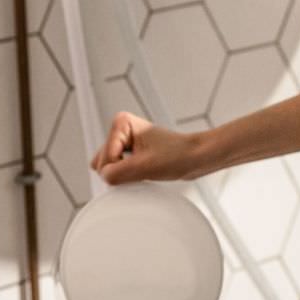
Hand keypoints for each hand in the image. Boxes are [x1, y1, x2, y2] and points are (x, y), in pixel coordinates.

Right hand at [92, 111, 206, 183]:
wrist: (196, 157)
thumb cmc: (176, 156)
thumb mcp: (143, 167)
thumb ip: (116, 173)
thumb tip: (104, 177)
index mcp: (121, 122)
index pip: (106, 158)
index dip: (123, 168)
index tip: (144, 164)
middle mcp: (120, 129)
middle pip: (103, 161)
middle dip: (119, 171)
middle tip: (143, 169)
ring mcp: (124, 141)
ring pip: (108, 167)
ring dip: (123, 175)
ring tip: (144, 170)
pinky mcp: (130, 153)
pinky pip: (117, 170)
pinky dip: (127, 176)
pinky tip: (143, 173)